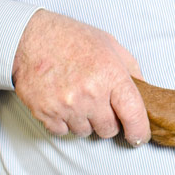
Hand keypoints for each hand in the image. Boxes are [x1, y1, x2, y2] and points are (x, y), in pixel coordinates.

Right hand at [11, 9, 149, 145]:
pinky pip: (63, 132)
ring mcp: (66, 105)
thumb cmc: (73, 38)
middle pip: (109, 129)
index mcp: (111, 75)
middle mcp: (90, 93)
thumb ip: (131, 69)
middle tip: (102, 104)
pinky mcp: (45, 113)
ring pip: (86, 132)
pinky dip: (65, 122)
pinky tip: (64, 103)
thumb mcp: (111, 45)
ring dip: (86, 121)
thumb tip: (144, 91)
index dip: (139, 131)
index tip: (139, 137)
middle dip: (110, 121)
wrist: (31, 37)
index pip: (133, 114)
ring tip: (80, 98)